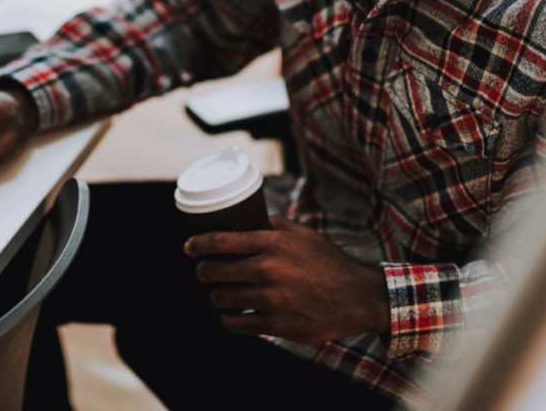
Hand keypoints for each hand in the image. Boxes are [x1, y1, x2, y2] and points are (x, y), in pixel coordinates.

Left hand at [184, 216, 388, 343]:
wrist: (356, 298)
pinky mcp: (274, 325)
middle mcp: (266, 270)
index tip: (189, 247)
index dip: (197, 244)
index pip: (220, 241)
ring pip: (222, 298)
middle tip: (204, 272)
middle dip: (203, 271)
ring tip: (220, 292)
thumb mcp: (301, 234)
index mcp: (270, 243)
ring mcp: (269, 299)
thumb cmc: (327, 262)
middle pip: (214, 271)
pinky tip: (230, 314)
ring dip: (216, 295)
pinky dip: (228, 318)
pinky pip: (236, 323)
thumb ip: (272, 225)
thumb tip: (245, 220)